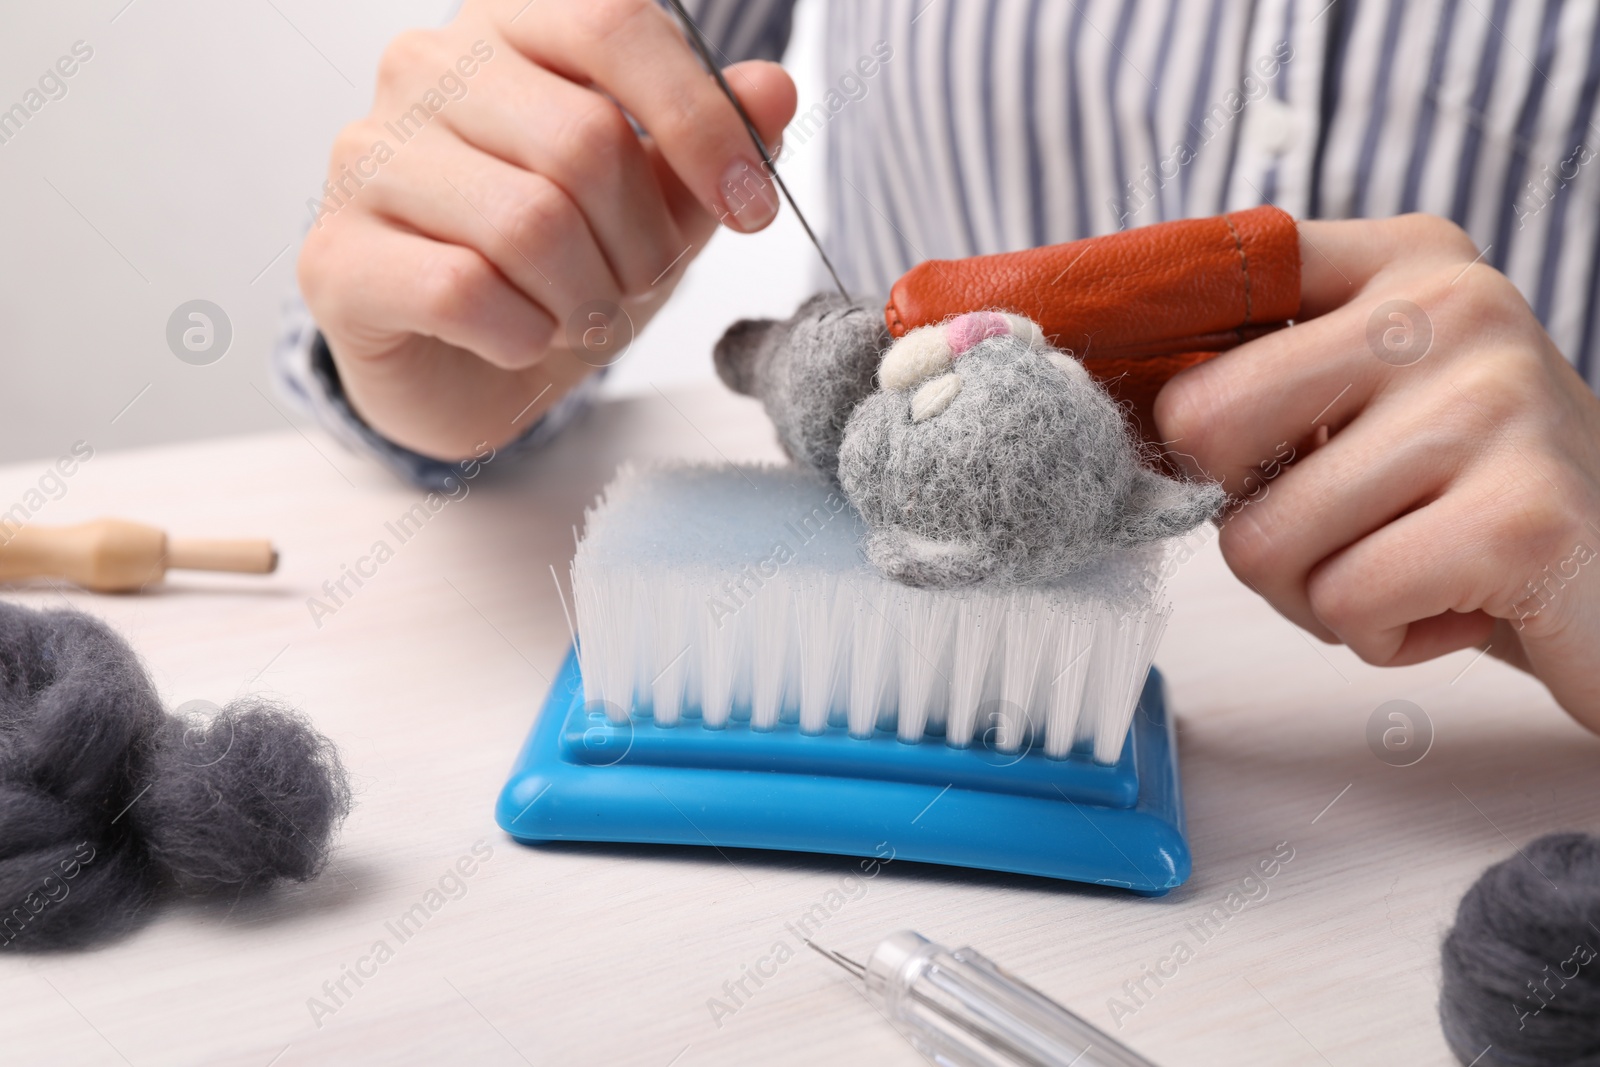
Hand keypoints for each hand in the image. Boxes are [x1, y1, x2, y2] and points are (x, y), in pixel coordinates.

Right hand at [297, 0, 795, 458]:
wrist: (462, 366)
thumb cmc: (560, 265)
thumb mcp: (654, 204)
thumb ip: (706, 145)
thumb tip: (773, 91)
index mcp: (509, 26)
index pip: (616, 24)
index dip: (701, 121)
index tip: (752, 209)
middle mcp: (424, 68)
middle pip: (583, 142)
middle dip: (642, 243)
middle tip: (634, 285)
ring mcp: (365, 157)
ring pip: (529, 223)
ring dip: (586, 298)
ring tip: (577, 314)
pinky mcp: (334, 256)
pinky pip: (464, 291)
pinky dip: (522, 335)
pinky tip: (517, 337)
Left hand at [1155, 214, 1599, 730]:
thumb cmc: (1468, 500)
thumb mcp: (1370, 406)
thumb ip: (1263, 380)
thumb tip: (1113, 409)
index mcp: (1400, 261)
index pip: (1212, 279)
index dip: (1165, 375)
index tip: (1192, 435)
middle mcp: (1451, 304)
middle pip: (1203, 423)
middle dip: (1244, 516)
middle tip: (1337, 530)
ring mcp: (1495, 401)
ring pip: (1264, 540)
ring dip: (1317, 593)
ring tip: (1413, 567)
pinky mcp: (1523, 516)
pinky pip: (1343, 604)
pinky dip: (1381, 636)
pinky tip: (1456, 603)